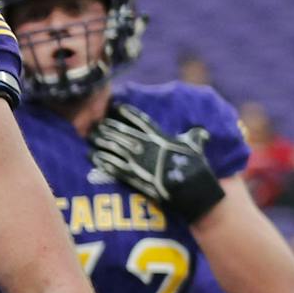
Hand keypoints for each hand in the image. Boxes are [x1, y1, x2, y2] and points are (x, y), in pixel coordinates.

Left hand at [87, 103, 223, 221]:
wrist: (187, 186)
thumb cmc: (193, 165)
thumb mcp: (196, 145)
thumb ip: (195, 136)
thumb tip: (203, 132)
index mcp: (158, 136)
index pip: (139, 120)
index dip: (126, 113)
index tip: (115, 107)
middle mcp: (144, 146)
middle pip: (120, 132)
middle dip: (107, 127)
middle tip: (97, 125)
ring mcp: (136, 161)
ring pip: (112, 147)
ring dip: (100, 141)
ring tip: (90, 138)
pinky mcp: (131, 176)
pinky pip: (112, 166)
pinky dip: (101, 160)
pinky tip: (92, 156)